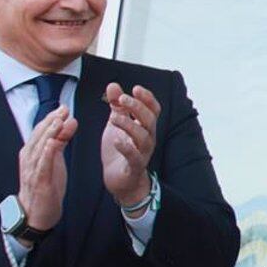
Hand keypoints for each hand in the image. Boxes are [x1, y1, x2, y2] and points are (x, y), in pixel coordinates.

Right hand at [17, 106, 74, 230]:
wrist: (36, 213)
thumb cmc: (46, 185)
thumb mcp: (55, 160)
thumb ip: (60, 142)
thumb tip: (69, 122)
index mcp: (32, 152)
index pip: (41, 130)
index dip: (52, 118)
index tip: (63, 107)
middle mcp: (29, 158)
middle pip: (39, 135)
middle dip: (52, 121)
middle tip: (64, 109)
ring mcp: (33, 169)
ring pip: (40, 147)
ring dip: (50, 132)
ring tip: (60, 120)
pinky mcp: (39, 181)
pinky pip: (42, 165)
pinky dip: (46, 153)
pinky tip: (53, 143)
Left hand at [101, 82, 159, 207]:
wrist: (120, 181)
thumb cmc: (120, 151)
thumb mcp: (116, 125)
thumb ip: (116, 106)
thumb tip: (113, 86)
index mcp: (145, 127)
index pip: (153, 110)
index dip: (147, 98)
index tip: (135, 88)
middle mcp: (147, 139)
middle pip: (150, 120)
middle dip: (137, 107)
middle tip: (123, 99)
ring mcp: (142, 153)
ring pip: (143, 137)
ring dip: (129, 125)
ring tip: (113, 118)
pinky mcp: (134, 167)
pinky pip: (134, 157)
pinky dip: (126, 147)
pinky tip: (116, 140)